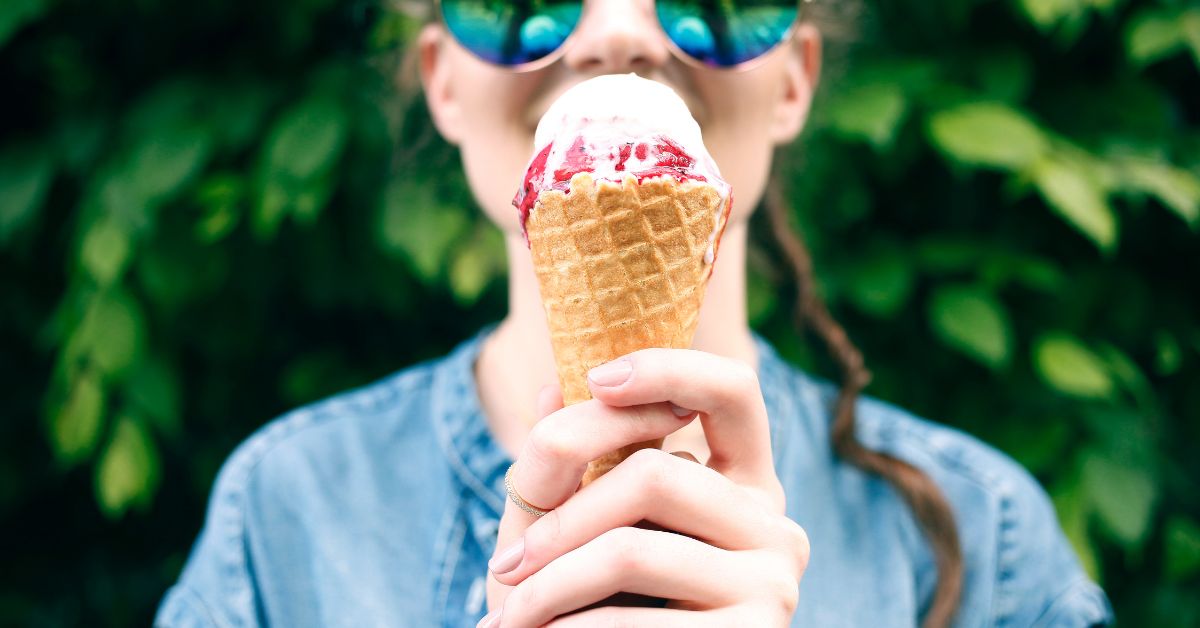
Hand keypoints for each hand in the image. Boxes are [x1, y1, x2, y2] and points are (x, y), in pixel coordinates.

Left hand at [481, 349, 809, 626]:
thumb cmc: (608, 612)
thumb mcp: (586, 536)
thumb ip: (575, 469)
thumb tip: (545, 388)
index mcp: (747, 488)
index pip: (735, 390)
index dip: (669, 367)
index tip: (595, 379)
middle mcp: (777, 528)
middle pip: (654, 473)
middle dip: (559, 521)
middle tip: (503, 569)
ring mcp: (774, 585)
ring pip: (629, 550)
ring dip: (546, 589)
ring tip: (505, 619)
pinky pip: (630, 620)